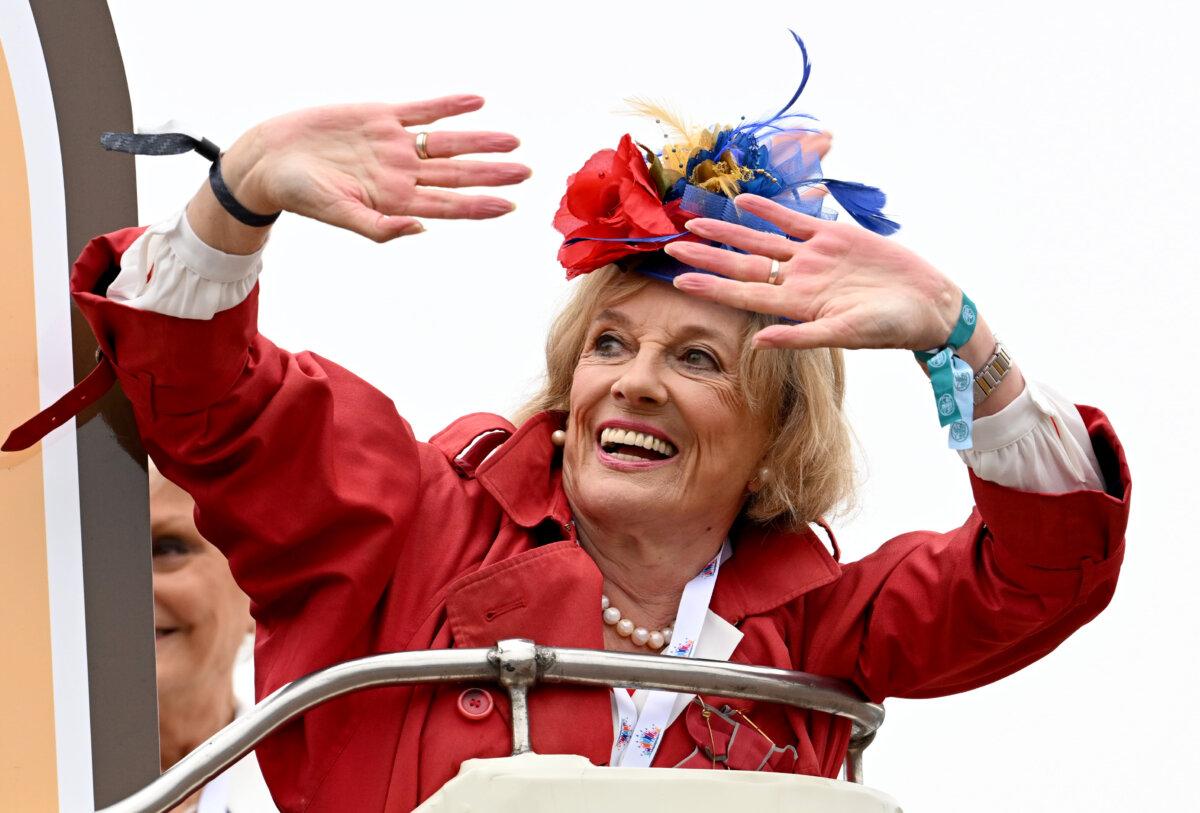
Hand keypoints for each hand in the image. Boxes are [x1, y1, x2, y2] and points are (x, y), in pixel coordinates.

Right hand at [217, 95, 529, 242]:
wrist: (270, 159)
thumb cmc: (300, 194)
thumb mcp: (340, 215)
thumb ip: (379, 228)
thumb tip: (420, 229)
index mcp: (396, 201)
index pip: (449, 205)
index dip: (480, 205)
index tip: (510, 204)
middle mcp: (401, 173)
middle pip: (457, 174)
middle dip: (492, 172)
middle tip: (526, 171)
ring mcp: (393, 145)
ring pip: (447, 142)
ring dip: (480, 139)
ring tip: (512, 140)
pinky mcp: (379, 117)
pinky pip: (422, 111)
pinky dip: (448, 106)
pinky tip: (476, 102)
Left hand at [663, 194, 962, 351]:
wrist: (928, 305)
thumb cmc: (890, 328)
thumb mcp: (845, 335)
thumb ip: (801, 338)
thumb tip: (758, 343)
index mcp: (797, 306)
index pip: (743, 293)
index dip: (710, 286)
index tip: (678, 280)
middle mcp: (798, 280)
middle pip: (742, 264)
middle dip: (707, 257)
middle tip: (671, 247)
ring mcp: (813, 257)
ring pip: (761, 240)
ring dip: (728, 232)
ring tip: (695, 223)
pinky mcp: (834, 237)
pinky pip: (795, 220)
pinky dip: (770, 210)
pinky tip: (744, 203)